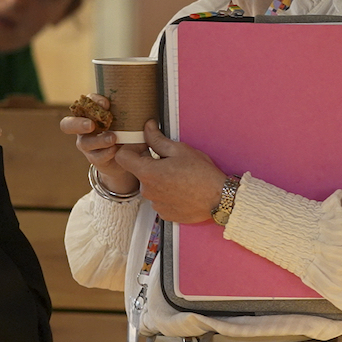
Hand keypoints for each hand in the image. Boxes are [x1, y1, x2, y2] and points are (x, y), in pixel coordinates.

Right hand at [60, 96, 145, 197]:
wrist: (126, 158)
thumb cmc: (126, 134)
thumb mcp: (129, 123)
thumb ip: (132, 116)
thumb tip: (147, 112)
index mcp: (90, 114)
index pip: (86, 102)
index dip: (93, 101)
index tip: (107, 103)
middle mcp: (84, 129)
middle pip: (68, 124)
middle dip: (79, 123)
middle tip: (92, 125)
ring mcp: (87, 145)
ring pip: (84, 142)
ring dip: (99, 140)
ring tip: (113, 139)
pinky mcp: (94, 159)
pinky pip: (96, 156)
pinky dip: (106, 153)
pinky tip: (115, 151)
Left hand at [111, 121, 232, 223]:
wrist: (219, 198)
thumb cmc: (202, 173)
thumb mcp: (180, 150)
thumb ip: (157, 139)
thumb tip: (147, 127)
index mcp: (148, 172)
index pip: (122, 157)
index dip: (131, 149)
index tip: (145, 147)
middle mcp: (147, 191)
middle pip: (139, 172)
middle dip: (150, 164)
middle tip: (171, 160)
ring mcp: (155, 204)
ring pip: (151, 186)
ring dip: (160, 179)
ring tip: (181, 176)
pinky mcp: (164, 214)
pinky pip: (160, 200)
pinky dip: (167, 193)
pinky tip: (183, 189)